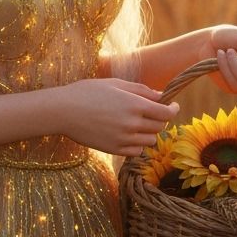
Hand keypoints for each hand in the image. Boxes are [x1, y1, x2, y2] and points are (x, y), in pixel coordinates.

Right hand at [58, 78, 180, 156]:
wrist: (63, 111)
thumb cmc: (87, 92)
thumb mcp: (115, 84)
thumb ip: (141, 90)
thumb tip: (161, 95)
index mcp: (134, 104)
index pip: (166, 113)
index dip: (173, 109)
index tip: (172, 106)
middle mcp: (132, 124)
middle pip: (160, 127)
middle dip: (159, 119)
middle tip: (151, 113)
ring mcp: (124, 139)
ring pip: (150, 140)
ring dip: (148, 132)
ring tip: (137, 124)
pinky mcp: (115, 149)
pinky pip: (137, 151)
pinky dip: (137, 144)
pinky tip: (128, 135)